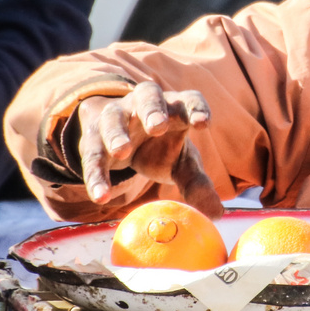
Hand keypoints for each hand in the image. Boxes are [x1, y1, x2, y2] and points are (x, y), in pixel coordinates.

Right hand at [75, 81, 223, 216]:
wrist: (120, 138)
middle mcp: (144, 105)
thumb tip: (216, 214)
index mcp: (174, 107)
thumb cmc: (160, 147)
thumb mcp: (181, 164)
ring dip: (117, 133)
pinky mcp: (93, 138)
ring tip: (122, 151)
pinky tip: (101, 196)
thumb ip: (197, 184)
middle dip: (153, 109)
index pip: (188, 99)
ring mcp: (116, 117)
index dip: (196, 108)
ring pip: (113, 118)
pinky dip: (96, 175)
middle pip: (148, 96)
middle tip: (158, 126)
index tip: (203, 124)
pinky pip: (92, 155)